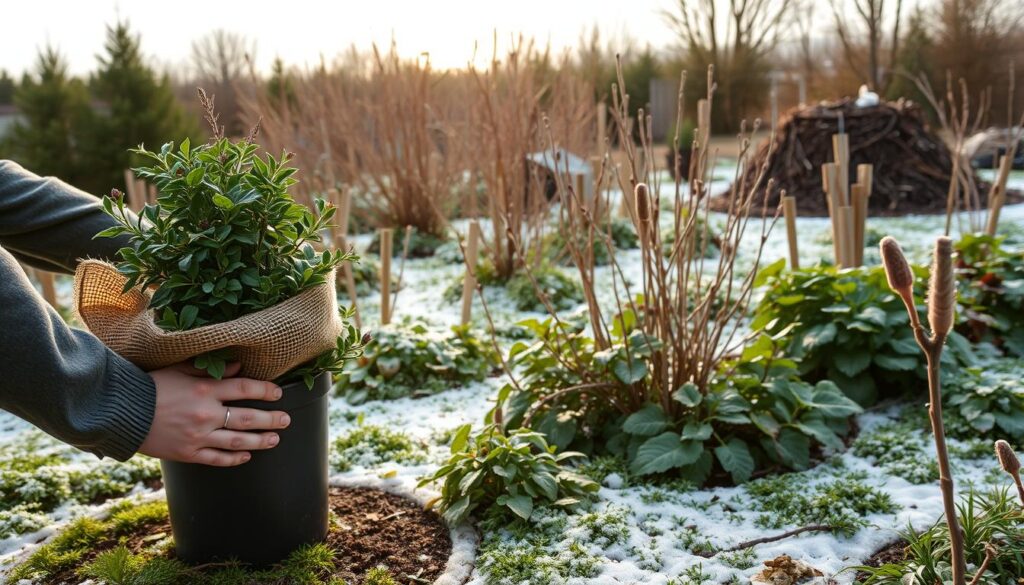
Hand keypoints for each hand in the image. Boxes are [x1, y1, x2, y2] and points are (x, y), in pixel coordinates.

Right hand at [138, 362, 290, 465]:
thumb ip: (210, 370)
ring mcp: (198, 436)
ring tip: (275, 439)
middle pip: (248, 418)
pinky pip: (217, 458)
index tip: (278, 393)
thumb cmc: (150, 386)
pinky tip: (246, 456)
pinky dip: (234, 458)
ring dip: (260, 441)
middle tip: (286, 420)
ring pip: (238, 441)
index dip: (266, 391)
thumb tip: (239, 367)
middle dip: (271, 419)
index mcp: (205, 390)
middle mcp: (206, 414)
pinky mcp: (188, 453)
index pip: (245, 389)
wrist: (121, 411)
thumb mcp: (179, 370)